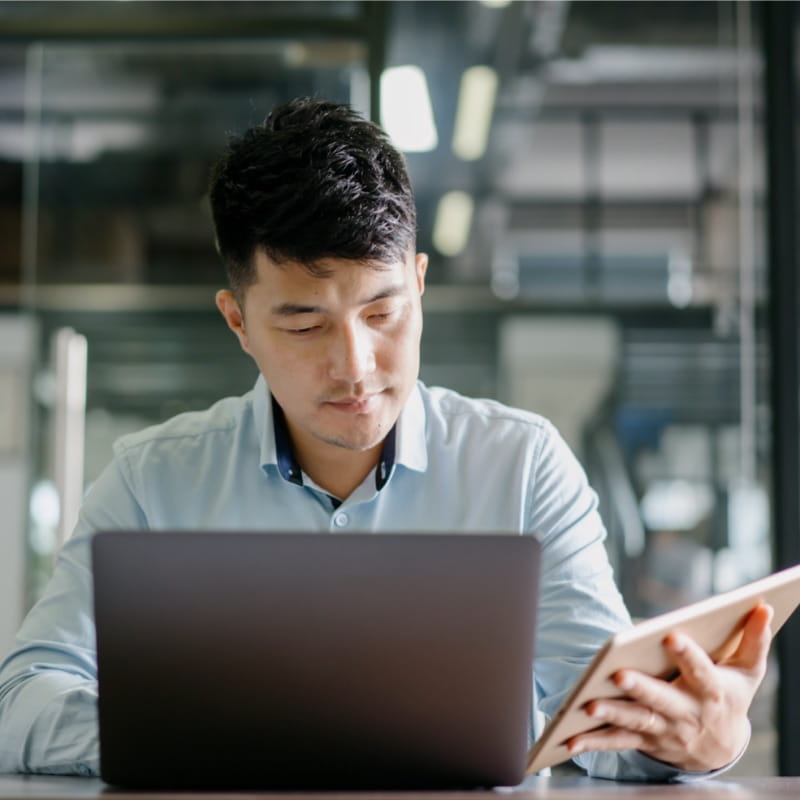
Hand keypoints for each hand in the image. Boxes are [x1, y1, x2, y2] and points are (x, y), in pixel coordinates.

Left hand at [566, 603, 773, 771]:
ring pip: (636, 721)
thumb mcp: (749, 671)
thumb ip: (755, 640)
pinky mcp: (644, 740)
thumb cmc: (731, 696)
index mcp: (712, 692)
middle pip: (662, 700)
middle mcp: (687, 713)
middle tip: (619, 675)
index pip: (701, 672)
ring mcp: (664, 730)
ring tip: (588, 705)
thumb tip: (762, 606)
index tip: (672, 636)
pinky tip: (570, 739)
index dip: (688, 655)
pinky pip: (617, 742)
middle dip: (641, 689)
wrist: (721, 748)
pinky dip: (593, 742)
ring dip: (612, 715)